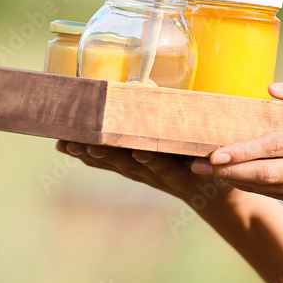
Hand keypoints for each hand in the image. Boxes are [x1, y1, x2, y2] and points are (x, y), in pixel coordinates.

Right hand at [56, 139, 237, 206]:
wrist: (224, 194)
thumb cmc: (193, 163)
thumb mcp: (167, 146)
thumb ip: (150, 125)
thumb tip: (138, 87)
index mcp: (134, 163)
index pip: (101, 156)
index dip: (80, 149)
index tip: (58, 140)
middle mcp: (143, 171)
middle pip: (110, 161)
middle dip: (88, 152)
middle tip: (67, 143)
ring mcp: (162, 175)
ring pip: (132, 166)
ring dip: (112, 157)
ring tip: (95, 147)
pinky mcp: (185, 177)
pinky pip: (166, 168)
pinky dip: (152, 161)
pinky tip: (140, 152)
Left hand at [190, 76, 282, 212]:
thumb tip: (272, 89)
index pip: (278, 145)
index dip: (243, 151)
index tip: (214, 152)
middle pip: (268, 174)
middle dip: (229, 172)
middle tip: (198, 167)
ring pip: (273, 189)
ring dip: (239, 182)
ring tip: (210, 173)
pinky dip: (261, 190)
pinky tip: (240, 180)